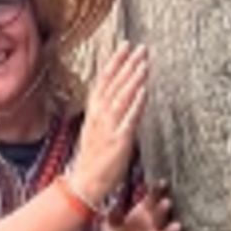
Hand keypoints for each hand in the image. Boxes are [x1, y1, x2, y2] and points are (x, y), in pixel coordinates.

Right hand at [69, 43, 151, 214]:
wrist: (86, 183)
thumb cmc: (93, 159)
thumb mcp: (96, 130)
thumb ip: (107, 114)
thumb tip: (120, 99)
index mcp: (94, 112)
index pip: (104, 81)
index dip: (115, 62)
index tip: (125, 46)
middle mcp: (100, 116)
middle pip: (115, 84)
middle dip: (128, 64)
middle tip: (141, 48)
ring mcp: (109, 127)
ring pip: (122, 97)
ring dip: (133, 79)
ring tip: (144, 63)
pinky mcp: (119, 140)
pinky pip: (129, 119)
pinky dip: (136, 103)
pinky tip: (144, 91)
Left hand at [107, 182, 187, 230]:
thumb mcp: (110, 229)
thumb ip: (112, 217)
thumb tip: (113, 204)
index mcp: (142, 216)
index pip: (150, 201)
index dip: (156, 192)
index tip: (163, 183)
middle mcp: (152, 228)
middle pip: (159, 216)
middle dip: (162, 210)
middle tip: (166, 203)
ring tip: (177, 227)